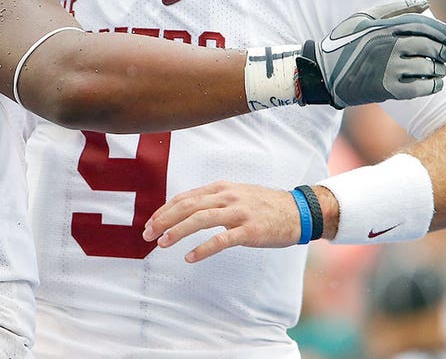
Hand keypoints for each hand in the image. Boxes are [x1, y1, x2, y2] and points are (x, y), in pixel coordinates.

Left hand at [142, 181, 303, 261]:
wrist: (298, 211)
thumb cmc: (263, 205)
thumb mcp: (235, 195)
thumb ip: (212, 200)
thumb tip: (185, 211)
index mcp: (220, 188)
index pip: (184, 198)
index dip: (164, 211)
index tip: (150, 223)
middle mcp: (227, 197)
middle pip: (187, 206)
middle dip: (163, 220)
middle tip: (147, 235)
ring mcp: (239, 213)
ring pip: (200, 220)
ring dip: (177, 232)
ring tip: (162, 244)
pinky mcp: (250, 231)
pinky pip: (221, 240)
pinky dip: (203, 249)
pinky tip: (189, 257)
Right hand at [298, 0, 445, 107]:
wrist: (322, 72)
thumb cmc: (345, 43)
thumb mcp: (364, 18)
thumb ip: (396, 9)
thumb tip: (425, 4)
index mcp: (385, 27)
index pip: (426, 26)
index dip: (443, 32)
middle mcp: (389, 46)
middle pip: (431, 47)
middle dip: (445, 52)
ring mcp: (389, 68)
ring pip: (428, 68)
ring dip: (439, 70)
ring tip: (438, 70)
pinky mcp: (387, 89)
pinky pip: (421, 88)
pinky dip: (432, 85)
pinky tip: (433, 83)